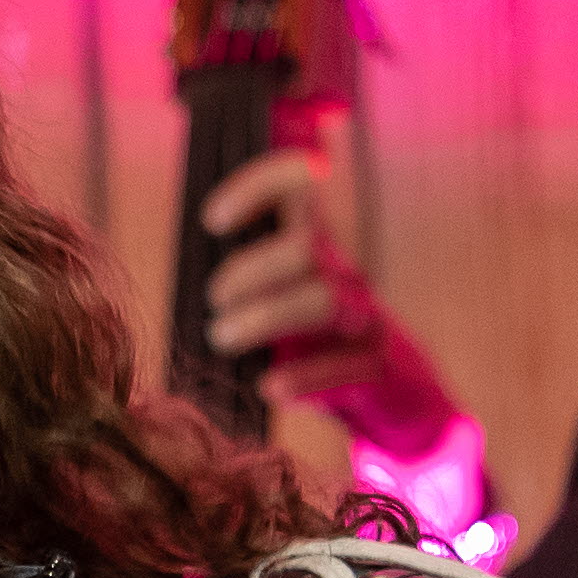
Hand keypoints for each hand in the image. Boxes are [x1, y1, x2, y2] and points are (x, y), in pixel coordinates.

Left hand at [198, 148, 458, 459]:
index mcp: (320, 244)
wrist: (395, 391)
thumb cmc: (313, 338)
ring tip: (222, 338)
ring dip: (264, 317)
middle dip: (248, 271)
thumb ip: (243, 271)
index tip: (212, 221)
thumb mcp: (280, 294)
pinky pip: (346, 367)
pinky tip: (271, 388)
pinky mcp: (378, 366)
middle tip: (215, 302)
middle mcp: (347, 272)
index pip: (303, 185)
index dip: (258, 187)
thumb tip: (181, 269)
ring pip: (323, 299)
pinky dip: (305, 377)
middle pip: (304, 247)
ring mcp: (366, 318)